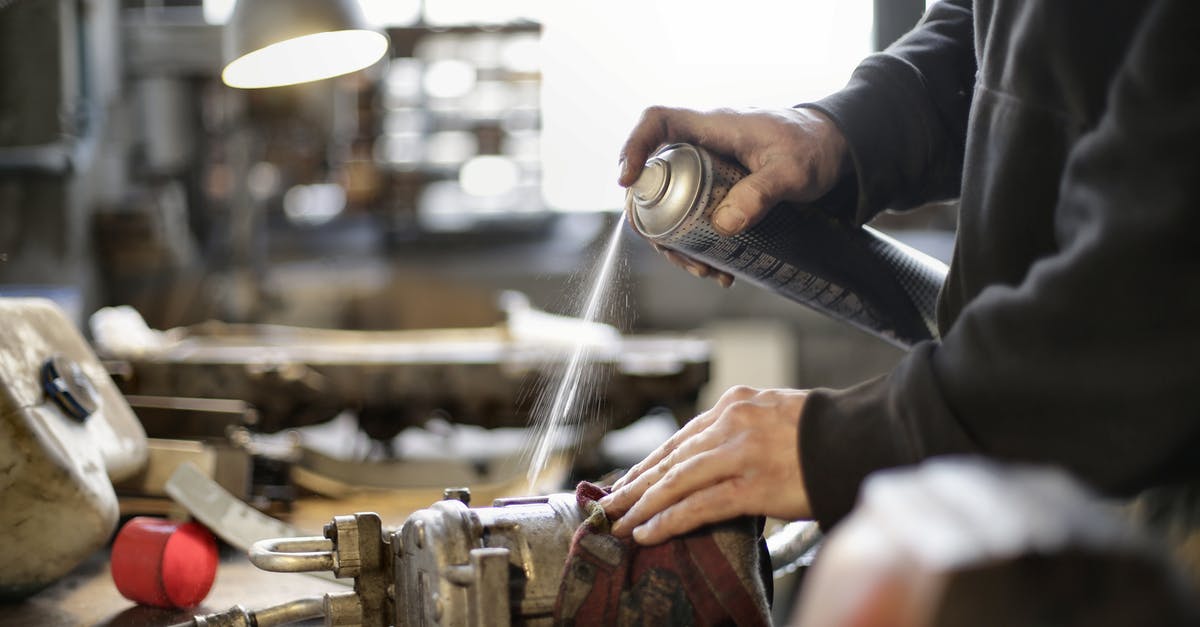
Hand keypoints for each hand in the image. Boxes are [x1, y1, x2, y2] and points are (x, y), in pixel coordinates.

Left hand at [599, 385, 811, 544]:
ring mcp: (740, 453)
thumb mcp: (777, 413)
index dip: (649, 463)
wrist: (864, 437)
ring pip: (676, 482)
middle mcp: (731, 422)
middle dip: (635, 485)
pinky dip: (668, 520)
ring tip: (620, 523)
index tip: (627, 481)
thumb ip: (744, 428)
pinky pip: (699, 505)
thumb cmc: (828, 432)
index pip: (680, 437)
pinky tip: (649, 532)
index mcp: (736, 403)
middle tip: (609, 506)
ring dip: (643, 506)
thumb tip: (719, 454)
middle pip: (670, 458)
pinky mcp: (752, 485)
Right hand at [619, 106, 848, 285]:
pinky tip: (719, 268)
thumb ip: (761, 194)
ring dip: (677, 240)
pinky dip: (698, 242)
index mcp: (713, 127)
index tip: (627, 181)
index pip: (657, 121)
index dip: (633, 146)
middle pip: (655, 176)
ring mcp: (709, 167)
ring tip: (703, 271)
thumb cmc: (815, 147)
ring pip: (672, 202)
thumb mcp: (792, 173)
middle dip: (654, 219)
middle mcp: (703, 144)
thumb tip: (722, 226)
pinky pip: (694, 212)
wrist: (837, 148)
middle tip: (672, 252)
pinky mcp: (719, 187)